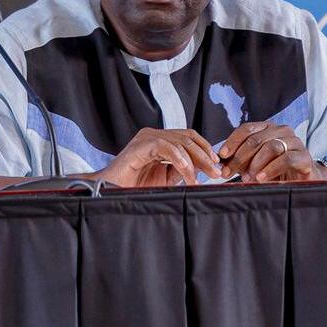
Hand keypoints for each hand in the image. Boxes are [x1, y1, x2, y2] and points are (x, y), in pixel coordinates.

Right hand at [97, 127, 221, 187]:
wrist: (109, 192)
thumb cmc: (133, 186)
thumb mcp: (165, 178)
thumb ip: (181, 169)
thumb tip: (204, 168)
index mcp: (160, 140)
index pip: (189, 137)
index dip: (205, 149)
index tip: (216, 165)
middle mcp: (153, 135)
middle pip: (188, 138)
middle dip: (205, 155)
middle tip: (216, 172)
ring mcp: (146, 138)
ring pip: (180, 141)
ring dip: (194, 160)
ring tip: (201, 178)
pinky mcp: (139, 145)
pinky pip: (165, 147)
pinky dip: (179, 159)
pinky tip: (187, 172)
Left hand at [218, 122, 321, 182]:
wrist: (302, 180)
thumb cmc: (275, 170)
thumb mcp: (253, 163)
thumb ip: (239, 160)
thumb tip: (221, 161)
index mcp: (268, 128)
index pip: (247, 128)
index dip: (232, 141)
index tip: (222, 155)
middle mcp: (282, 131)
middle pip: (256, 139)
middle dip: (239, 157)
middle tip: (228, 173)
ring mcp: (295, 142)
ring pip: (270, 147)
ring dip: (255, 164)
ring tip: (247, 178)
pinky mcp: (304, 157)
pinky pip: (286, 159)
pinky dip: (271, 169)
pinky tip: (261, 178)